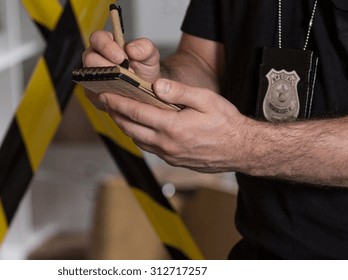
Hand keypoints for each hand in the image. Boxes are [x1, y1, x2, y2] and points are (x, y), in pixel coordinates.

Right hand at [82, 31, 161, 108]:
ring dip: (107, 81)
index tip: (121, 57)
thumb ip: (145, 48)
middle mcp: (96, 57)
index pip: (97, 38)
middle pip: (90, 58)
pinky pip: (93, 94)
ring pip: (90, 76)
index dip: (106, 46)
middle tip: (124, 74)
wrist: (144, 90)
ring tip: (124, 84)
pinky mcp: (92, 92)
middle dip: (108, 66)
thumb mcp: (150, 57)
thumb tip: (132, 48)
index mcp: (107, 43)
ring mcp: (92, 75)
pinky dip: (107, 95)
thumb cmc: (143, 70)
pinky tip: (120, 95)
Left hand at [100, 78, 249, 172]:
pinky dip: (139, 136)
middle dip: (116, 114)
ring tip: (118, 113)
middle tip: (105, 102)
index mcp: (173, 127)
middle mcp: (167, 144)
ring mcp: (169, 155)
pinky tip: (139, 127)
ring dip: (125, 126)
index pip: (136, 113)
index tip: (105, 94)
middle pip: (131, 128)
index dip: (118, 103)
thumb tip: (157, 86)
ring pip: (138, 140)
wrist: (242, 149)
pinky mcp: (173, 161)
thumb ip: (180, 92)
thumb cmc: (227, 122)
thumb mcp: (206, 100)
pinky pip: (149, 148)